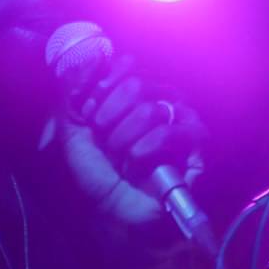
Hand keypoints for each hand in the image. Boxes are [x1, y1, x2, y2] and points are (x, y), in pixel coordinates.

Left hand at [53, 54, 205, 224]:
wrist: (112, 213)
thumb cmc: (94, 172)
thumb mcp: (72, 129)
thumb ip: (75, 90)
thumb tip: (92, 55)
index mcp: (135, 92)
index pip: (124, 67)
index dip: (101, 91)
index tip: (89, 118)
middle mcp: (160, 99)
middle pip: (135, 85)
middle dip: (110, 118)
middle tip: (105, 141)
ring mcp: (180, 118)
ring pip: (150, 109)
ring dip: (125, 138)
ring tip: (121, 158)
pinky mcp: (196, 142)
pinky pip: (171, 132)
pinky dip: (146, 148)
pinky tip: (136, 162)